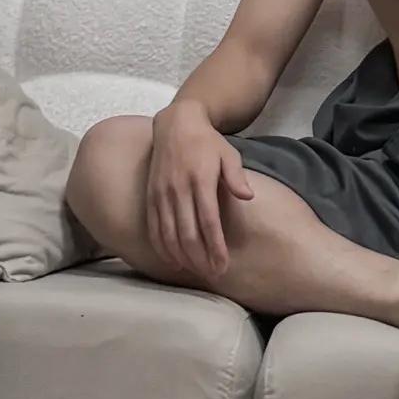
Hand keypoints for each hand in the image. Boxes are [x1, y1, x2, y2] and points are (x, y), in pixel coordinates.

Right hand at [147, 102, 254, 281]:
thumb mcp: (228, 153)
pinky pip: (153, 226)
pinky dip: (161, 246)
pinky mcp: (151, 195)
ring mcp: (162, 193)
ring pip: (168, 234)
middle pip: (188, 233)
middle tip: (213, 275)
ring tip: (195, 272)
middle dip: (200, 258)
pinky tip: (172, 259)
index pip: (208, 222)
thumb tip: (248, 196)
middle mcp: (179, 189)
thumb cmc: (207, 141)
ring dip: (181, 256)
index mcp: (201, 180)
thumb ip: (236, 176)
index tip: (223, 265)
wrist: (175, 123)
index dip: (215, 247)